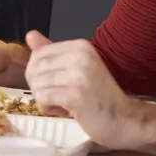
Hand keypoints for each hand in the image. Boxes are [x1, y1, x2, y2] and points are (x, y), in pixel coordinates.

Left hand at [24, 31, 135, 146]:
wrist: (125, 120)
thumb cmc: (99, 97)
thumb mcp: (76, 69)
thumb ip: (52, 53)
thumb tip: (30, 35)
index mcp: (80, 46)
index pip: (38, 55)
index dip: (39, 74)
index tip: (58, 84)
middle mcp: (80, 55)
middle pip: (34, 70)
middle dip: (40, 88)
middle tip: (61, 97)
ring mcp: (79, 74)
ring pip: (36, 85)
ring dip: (45, 100)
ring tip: (66, 104)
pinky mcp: (76, 94)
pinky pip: (42, 98)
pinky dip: (48, 108)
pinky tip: (66, 111)